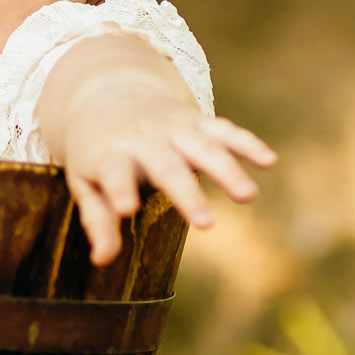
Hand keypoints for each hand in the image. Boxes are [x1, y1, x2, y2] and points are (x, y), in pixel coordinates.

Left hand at [39, 36, 275, 264]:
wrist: (109, 93)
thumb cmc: (96, 150)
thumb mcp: (85, 181)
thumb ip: (96, 219)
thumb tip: (101, 261)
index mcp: (110, 153)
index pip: (114, 171)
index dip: (120, 188)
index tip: (127, 209)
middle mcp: (145, 138)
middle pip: (167, 166)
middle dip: (187, 194)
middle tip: (206, 224)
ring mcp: (174, 129)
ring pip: (203, 148)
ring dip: (227, 170)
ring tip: (248, 196)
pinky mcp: (197, 122)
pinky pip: (224, 130)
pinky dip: (246, 143)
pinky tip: (269, 161)